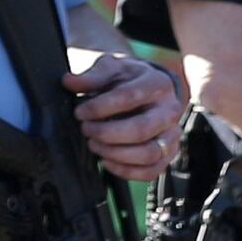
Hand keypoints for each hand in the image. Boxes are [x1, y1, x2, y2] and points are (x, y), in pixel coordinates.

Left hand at [69, 48, 184, 182]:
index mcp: (157, 83)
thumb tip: (69, 82)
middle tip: (86, 129)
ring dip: (115, 153)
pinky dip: (126, 171)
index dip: (100, 107)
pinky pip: (151, 171)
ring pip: (148, 153)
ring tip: (94, 145)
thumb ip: (92, 76)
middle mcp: (170, 110)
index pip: (129, 97)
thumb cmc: (129, 80)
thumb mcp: (112, 69)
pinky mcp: (168, 153)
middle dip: (107, 133)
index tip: (80, 112)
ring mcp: (172, 134)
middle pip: (141, 129)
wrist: (151, 91)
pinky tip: (106, 161)